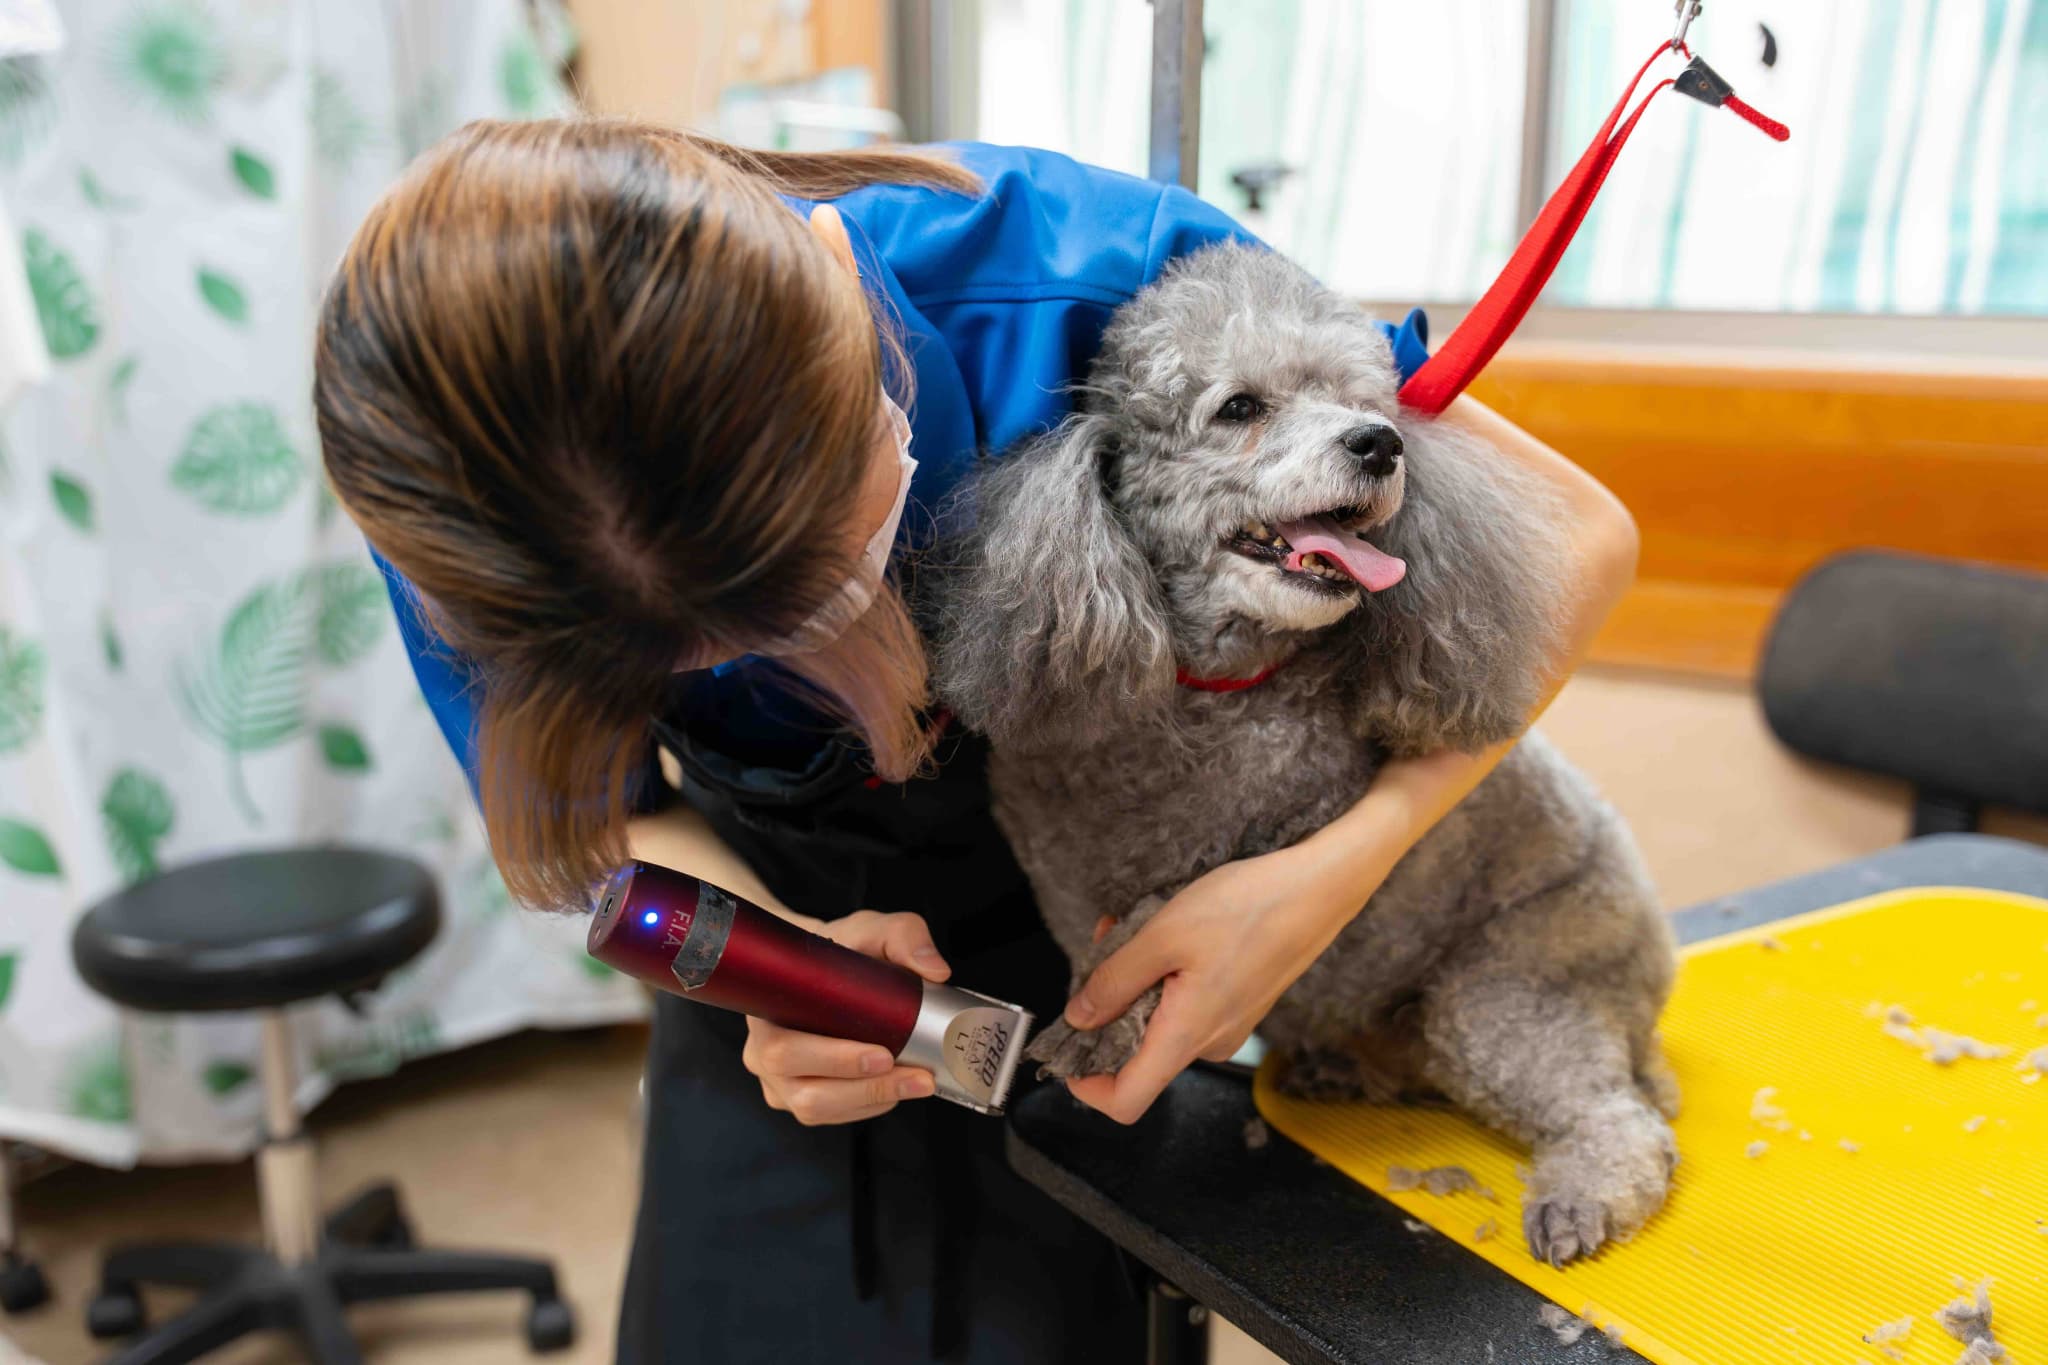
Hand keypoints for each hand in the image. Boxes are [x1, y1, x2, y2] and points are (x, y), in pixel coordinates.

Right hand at [743, 910, 949, 1125]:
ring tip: (916, 1082)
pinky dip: (867, 1106)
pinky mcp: (799, 1097)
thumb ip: (904, 937)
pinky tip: (896, 1088)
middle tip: (914, 1074)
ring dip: (871, 1100)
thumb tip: (935, 971)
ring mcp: (779, 1081)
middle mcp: (762, 1052)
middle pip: (803, 1089)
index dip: (832, 1059)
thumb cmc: (838, 950)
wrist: (824, 969)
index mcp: (764, 1011)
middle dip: (864, 1087)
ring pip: (817, 1108)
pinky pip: (831, 1115)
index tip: (882, 1054)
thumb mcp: (870, 929)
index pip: (783, 1047)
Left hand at [1062, 843, 1376, 1123]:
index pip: (1126, 1101)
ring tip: (1133, 927)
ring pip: (1158, 1022)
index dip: (1086, 1086)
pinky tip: (1165, 932)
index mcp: (1188, 1035)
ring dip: (1134, 981)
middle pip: (1136, 1055)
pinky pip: (1184, 1006)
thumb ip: (1115, 980)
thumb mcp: (1164, 934)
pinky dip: (1162, 976)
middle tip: (1103, 947)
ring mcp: (1226, 1026)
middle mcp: (1208, 1043)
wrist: (1318, 889)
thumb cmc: (1249, 907)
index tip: (1068, 1050)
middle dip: (1107, 1005)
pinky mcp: (1237, 1005)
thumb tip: (1079, 1017)